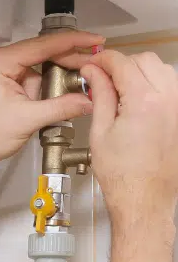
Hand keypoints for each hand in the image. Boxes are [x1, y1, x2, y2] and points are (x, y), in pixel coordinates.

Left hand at [0, 32, 103, 177]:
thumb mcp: (27, 120)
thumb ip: (61, 107)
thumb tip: (90, 100)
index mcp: (1, 61)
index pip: (43, 45)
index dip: (73, 41)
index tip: (96, 40)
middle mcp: (2, 60)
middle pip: (44, 52)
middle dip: (71, 60)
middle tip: (97, 63)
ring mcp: (5, 72)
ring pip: (42, 67)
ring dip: (61, 75)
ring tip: (86, 81)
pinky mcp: (9, 84)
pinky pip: (36, 79)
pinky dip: (51, 86)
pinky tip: (66, 93)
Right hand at [81, 50, 177, 222]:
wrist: (144, 201)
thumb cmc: (123, 176)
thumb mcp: (100, 131)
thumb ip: (99, 94)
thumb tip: (93, 73)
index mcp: (144, 102)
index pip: (122, 63)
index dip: (102, 60)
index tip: (92, 65)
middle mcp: (169, 102)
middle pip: (145, 60)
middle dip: (122, 64)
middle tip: (104, 78)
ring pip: (163, 70)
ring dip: (142, 72)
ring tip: (122, 91)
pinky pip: (173, 88)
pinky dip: (156, 85)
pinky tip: (140, 100)